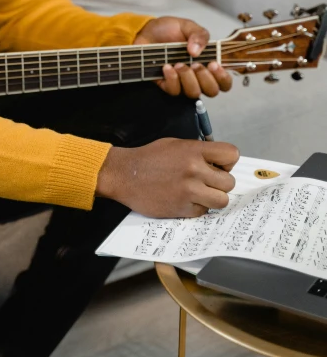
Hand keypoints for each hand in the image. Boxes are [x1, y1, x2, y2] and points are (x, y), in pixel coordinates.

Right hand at [96, 138, 238, 217]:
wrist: (125, 174)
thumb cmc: (148, 158)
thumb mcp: (175, 144)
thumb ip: (198, 151)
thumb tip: (217, 162)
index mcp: (194, 150)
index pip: (232, 154)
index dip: (227, 162)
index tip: (219, 166)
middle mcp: (194, 170)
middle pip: (229, 182)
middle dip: (220, 183)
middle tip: (207, 182)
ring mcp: (189, 191)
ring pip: (222, 200)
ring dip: (213, 198)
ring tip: (200, 193)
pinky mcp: (182, 208)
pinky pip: (204, 212)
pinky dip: (197, 208)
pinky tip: (185, 200)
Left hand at [133, 16, 231, 97]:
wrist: (146, 31)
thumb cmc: (169, 30)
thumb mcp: (188, 26)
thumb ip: (199, 35)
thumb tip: (197, 51)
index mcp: (208, 63)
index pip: (224, 82)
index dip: (223, 78)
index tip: (214, 64)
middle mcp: (197, 76)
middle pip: (211, 91)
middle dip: (205, 78)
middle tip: (195, 64)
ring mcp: (182, 82)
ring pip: (193, 93)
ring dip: (187, 78)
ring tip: (179, 64)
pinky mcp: (166, 84)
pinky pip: (174, 91)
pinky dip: (172, 79)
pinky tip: (167, 67)